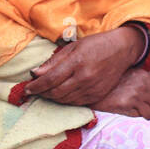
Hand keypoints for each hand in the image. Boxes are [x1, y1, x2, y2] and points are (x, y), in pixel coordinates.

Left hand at [21, 26, 143, 104]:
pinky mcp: (98, 95)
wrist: (122, 50)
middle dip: (42, 93)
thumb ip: (54, 61)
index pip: (50, 79)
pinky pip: (76, 103)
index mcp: (76, 62)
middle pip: (56, 92)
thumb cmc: (96, 45)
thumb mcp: (73, 47)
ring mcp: (92, 88)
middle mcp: (85, 77)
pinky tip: (60, 95)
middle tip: (34, 91)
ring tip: (45, 93)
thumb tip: (35, 73)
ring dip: (52, 98)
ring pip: (65, 100)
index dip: (36, 86)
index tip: (27, 88)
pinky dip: (65, 101)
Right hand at [91, 67, 149, 119]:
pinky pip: (139, 117)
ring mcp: (134, 97)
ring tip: (139, 113)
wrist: (93, 85)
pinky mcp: (125, 106)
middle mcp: (143, 86)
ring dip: (147, 117)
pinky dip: (137, 118)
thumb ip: (147, 84)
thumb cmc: (114, 82)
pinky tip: (129, 112)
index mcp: (146, 77)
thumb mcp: (133, 75)